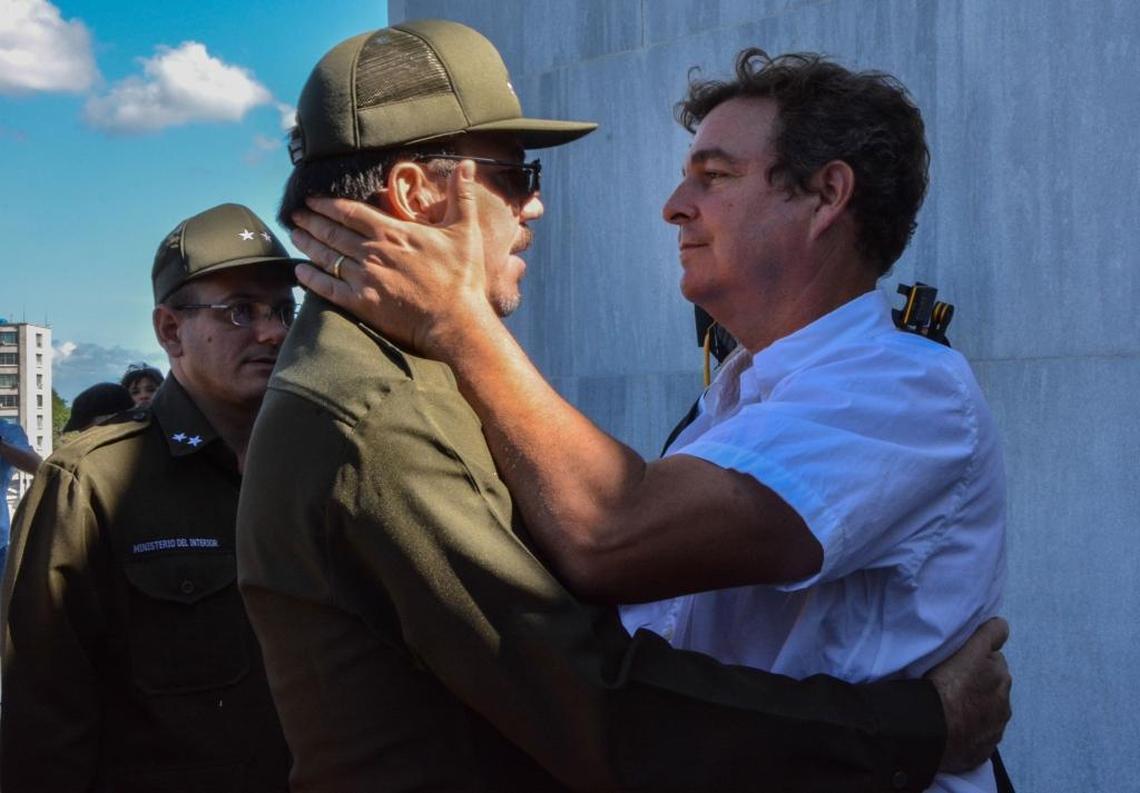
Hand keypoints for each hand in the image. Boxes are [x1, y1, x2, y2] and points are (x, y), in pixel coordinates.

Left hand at [289, 160, 495, 356]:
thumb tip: (468, 165)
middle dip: (311, 220)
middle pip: (332, 232)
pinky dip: (311, 278)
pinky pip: (328, 288)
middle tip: (295, 213)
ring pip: (327, 256)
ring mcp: (365, 279)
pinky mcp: (362, 304)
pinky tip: (300, 271)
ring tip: (295, 235)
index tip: (312, 199)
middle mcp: (373, 252)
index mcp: (392, 232)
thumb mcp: (465, 232)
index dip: (327, 204)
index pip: (350, 211)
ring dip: (307, 244)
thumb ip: (462, 196)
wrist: (456, 322)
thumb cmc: (462, 278)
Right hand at [928, 617, 1011, 771]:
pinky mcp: (986, 746)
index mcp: (1000, 673)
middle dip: (981, 679)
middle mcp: (1004, 698)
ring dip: (978, 703)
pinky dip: (973, 727)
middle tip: (955, 680)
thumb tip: (1002, 625)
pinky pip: (981, 731)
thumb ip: (988, 635)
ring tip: (953, 705)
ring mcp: (996, 725)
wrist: (932, 729)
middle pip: (993, 680)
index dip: (978, 654)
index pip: (994, 655)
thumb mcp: (967, 650)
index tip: (962, 658)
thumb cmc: (944, 685)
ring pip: (990, 706)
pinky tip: (955, 726)